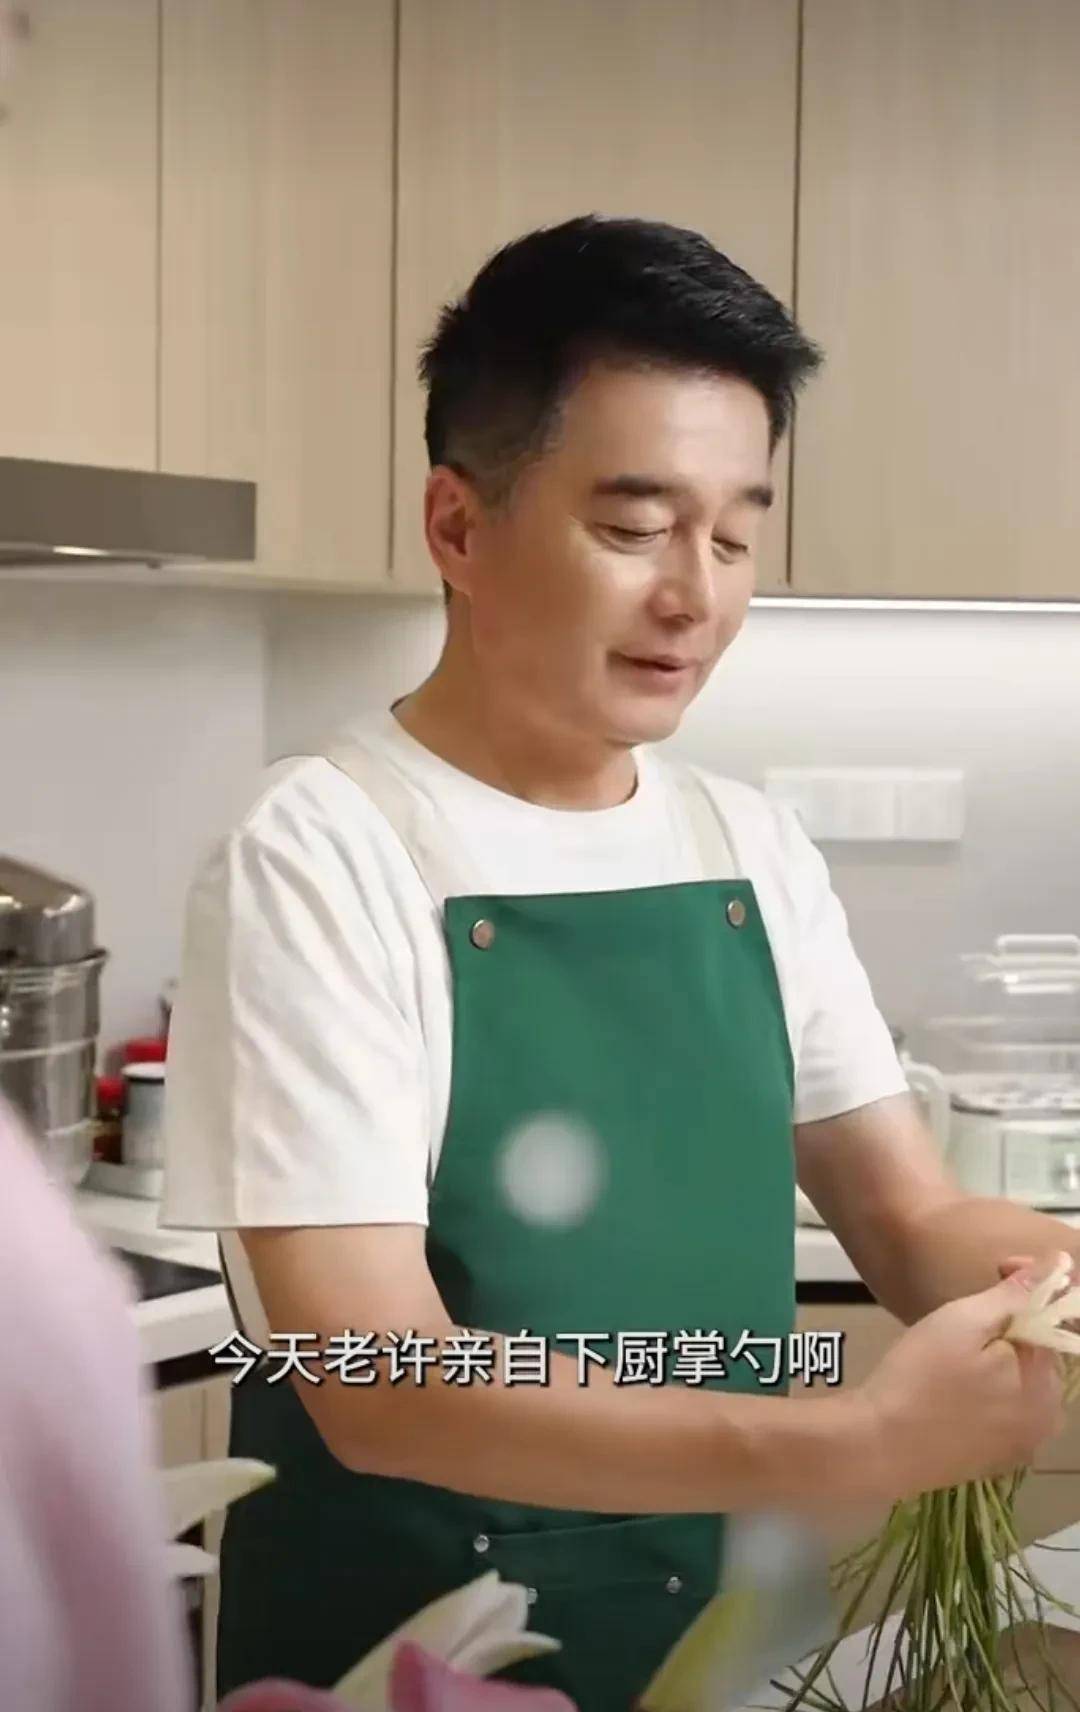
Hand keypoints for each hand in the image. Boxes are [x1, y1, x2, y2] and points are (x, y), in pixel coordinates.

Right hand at [856, 1258, 1066, 1503]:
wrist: (876, 1447)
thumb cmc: (919, 1377)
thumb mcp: (963, 1322)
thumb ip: (1017, 1294)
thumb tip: (1063, 1263)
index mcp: (1048, 1386)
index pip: (1052, 1321)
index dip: (1026, 1289)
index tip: (996, 1268)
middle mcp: (1047, 1422)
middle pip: (1038, 1354)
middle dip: (1010, 1326)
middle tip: (963, 1314)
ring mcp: (1020, 1446)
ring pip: (1020, 1383)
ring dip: (998, 1357)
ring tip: (953, 1347)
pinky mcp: (994, 1460)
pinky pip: (1002, 1411)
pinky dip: (986, 1390)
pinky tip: (950, 1384)